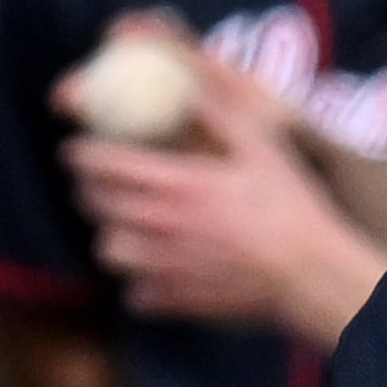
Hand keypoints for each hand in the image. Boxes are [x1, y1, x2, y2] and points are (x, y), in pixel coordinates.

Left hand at [62, 55, 386, 346]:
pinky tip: (154, 268)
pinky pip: (133, 292)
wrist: (309, 273)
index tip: (77, 149)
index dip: (81, 154)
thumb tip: (187, 87)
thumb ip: (217, 117)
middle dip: (88, 190)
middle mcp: (160, 225)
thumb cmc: (289, 206)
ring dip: (110, 235)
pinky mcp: (175, 299)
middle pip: (95, 206)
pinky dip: (136, 280)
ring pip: (106, 251)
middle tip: (98, 182)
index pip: (104, 164)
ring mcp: (164, 267)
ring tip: (125, 226)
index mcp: (177, 183)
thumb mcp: (258, 148)